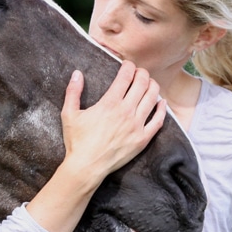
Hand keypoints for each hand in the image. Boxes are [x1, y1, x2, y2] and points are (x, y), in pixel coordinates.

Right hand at [61, 61, 165, 179]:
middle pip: (142, 84)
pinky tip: (162, 102)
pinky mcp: (142, 139)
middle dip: (142, 73)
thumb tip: (76, 73)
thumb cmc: (77, 141)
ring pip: (152, 98)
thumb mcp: (69, 114)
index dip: (129, 66)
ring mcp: (136, 125)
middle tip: (139, 72)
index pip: (125, 76)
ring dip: (153, 86)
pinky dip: (162, 109)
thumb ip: (73, 92)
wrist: (86, 166)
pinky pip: (158, 121)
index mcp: (109, 103)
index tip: (128, 65)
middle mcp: (126, 111)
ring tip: (150, 83)